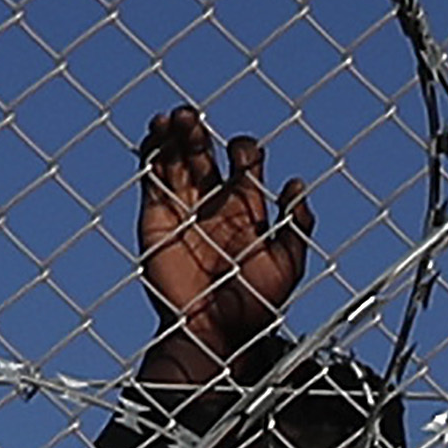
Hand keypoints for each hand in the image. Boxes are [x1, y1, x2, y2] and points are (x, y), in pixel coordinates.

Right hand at [134, 105, 309, 382]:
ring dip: (172, 138)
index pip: (245, 164)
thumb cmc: (257, 303)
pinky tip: (151, 138)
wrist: (216, 333)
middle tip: (192, 114)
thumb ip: (297, 224)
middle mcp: (214, 204)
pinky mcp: (156, 224)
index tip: (243, 157)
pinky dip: (149, 161)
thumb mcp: (289, 262)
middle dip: (198, 133)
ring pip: (175, 164)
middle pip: (204, 156)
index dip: (245, 152)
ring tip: (172, 116)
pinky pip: (151, 187)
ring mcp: (183, 211)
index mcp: (248, 208)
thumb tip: (297, 183)